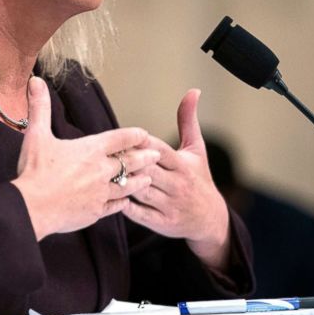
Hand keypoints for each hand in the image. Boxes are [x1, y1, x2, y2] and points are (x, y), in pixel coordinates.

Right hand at [12, 77, 158, 239]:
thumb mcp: (36, 135)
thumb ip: (40, 107)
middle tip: (157, 155)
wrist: (33, 208)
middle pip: (130, 161)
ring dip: (139, 180)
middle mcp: (101, 170)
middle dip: (145, 157)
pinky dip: (123, 201)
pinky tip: (126, 201)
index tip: (143, 134)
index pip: (120, 138)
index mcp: (91, 149)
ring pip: (128, 185)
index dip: (134, 135)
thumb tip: (35, 81)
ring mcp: (101, 192)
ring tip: (148, 178)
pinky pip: (116, 205)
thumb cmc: (35, 171)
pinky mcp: (97, 211)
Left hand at [122, 89, 231, 270]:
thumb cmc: (199, 178)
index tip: (124, 135)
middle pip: (147, 169)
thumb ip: (188, 120)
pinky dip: (123, 205)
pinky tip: (108, 195)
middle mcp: (177, 185)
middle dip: (127, 160)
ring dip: (122, 180)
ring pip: (141, 191)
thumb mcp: (196, 150)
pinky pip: (138, 214)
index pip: (159, 150)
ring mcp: (169, 205)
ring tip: (102, 171)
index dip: (141, 142)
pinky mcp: (162, 223)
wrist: (211, 219)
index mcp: (182, 165)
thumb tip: (193, 91)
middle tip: (104, 151)